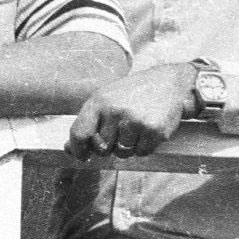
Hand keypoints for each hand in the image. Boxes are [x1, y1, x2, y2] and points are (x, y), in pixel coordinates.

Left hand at [66, 63, 196, 160]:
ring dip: (128, 147)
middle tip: (119, 134)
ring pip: (122, 153)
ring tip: (136, 129)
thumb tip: (68, 149)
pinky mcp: (154, 130)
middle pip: (102, 148)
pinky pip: (141, 153)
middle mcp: (115, 110)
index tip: (83, 155)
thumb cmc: (133, 94)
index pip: (79, 134)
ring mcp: (135, 121)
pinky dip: (144, 147)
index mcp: (99, 101)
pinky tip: (148, 131)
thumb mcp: (106, 99)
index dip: (78, 149)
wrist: (170, 83)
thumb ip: (87, 122)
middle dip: (109, 147)